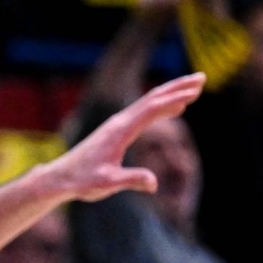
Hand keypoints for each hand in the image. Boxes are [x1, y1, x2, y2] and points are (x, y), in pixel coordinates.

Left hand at [44, 74, 205, 201]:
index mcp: (120, 131)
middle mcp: (119, 122)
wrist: (60, 178)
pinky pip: (144, 112)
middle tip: (202, 77)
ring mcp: (117, 124)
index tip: (194, 93)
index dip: (173, 100)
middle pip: (152, 98)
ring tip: (194, 88)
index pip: (151, 110)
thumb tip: (153, 183)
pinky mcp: (116, 130)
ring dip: (172, 93)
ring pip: (149, 102)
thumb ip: (130, 180)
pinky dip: (162, 105)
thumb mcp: (106, 184)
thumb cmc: (81, 181)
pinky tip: (174, 107)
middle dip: (178, 87)